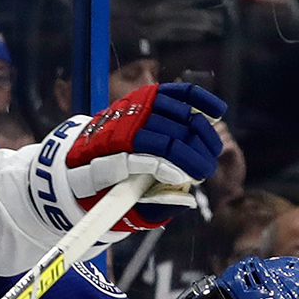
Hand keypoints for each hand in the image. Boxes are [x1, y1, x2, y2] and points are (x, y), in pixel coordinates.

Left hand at [29, 83, 225, 237]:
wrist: (81, 157)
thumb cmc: (108, 186)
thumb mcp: (120, 205)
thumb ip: (152, 206)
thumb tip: (187, 200)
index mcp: (107, 158)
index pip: (143, 158)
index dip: (169, 166)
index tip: (186, 178)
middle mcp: (120, 128)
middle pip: (165, 136)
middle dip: (191, 154)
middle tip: (205, 170)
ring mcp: (134, 108)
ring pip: (176, 116)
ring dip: (199, 135)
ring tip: (210, 153)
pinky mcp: (144, 96)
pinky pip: (176, 93)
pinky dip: (199, 100)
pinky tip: (217, 112)